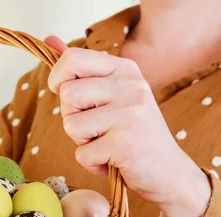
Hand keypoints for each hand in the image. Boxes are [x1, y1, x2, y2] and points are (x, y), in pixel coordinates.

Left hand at [45, 37, 210, 216]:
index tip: (68, 97)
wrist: (171, 173)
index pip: (72, 58)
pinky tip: (113, 161)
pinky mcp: (124, 143)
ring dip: (82, 142)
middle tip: (97, 129)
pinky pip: (81, 154)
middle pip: (66, 93)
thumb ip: (82, 70)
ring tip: (107, 144)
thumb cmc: (137, 135)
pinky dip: (92, 164)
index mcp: (126, 70)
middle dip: (72, 117)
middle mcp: (129, 86)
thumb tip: (49, 40)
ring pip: (71, 124)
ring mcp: (128, 113)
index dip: (58, 79)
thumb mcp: (114, 96)